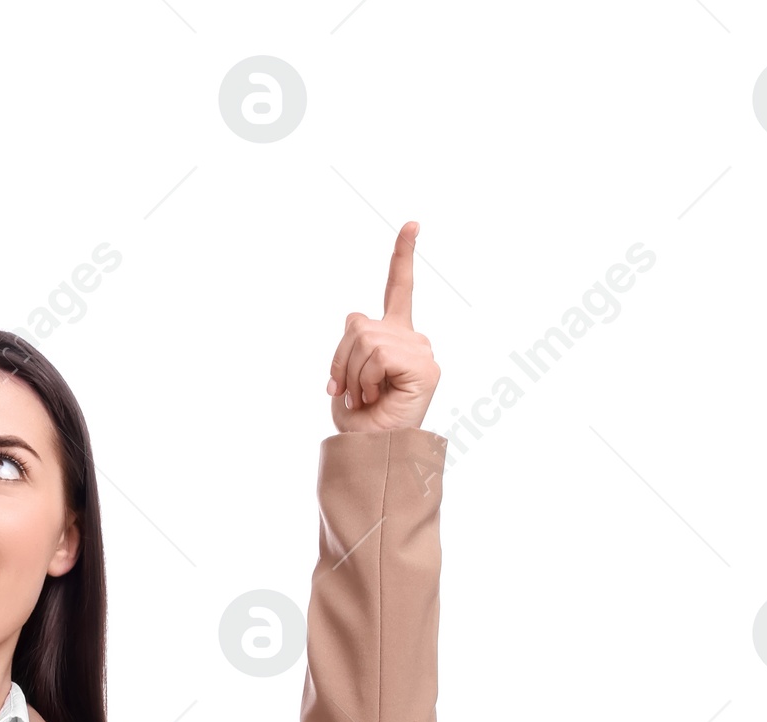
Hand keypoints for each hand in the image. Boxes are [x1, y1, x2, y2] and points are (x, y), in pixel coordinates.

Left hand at [327, 223, 439, 433]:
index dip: (403, 256)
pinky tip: (378, 396)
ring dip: (353, 374)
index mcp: (394, 338)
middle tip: (352, 392)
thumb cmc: (359, 421)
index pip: (399, 289)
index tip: (412, 223)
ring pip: (365, 340)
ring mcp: (421, 351)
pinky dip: (367, 379)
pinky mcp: (424, 366)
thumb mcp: (346, 373)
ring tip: (366, 397)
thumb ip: (351, 340)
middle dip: (342, 360)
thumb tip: (357, 319)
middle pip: (358, 324)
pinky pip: (377, 355)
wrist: (371, 453)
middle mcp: (412, 339)